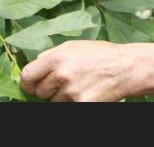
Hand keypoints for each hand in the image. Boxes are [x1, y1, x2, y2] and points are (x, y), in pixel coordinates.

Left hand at [19, 40, 136, 101]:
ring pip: (54, 102)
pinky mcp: (81, 104)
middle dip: (49, 90)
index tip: (31, 86)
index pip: (27, 76)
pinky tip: (85, 93)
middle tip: (64, 83)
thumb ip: (52, 55)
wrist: (126, 67)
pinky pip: (67, 108)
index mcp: (57, 58)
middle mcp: (62, 74)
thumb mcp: (74, 46)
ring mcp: (71, 92)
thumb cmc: (101, 54)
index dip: (27, 83)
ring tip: (79, 86)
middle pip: (40, 92)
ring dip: (62, 98)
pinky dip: (74, 103)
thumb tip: (34, 66)